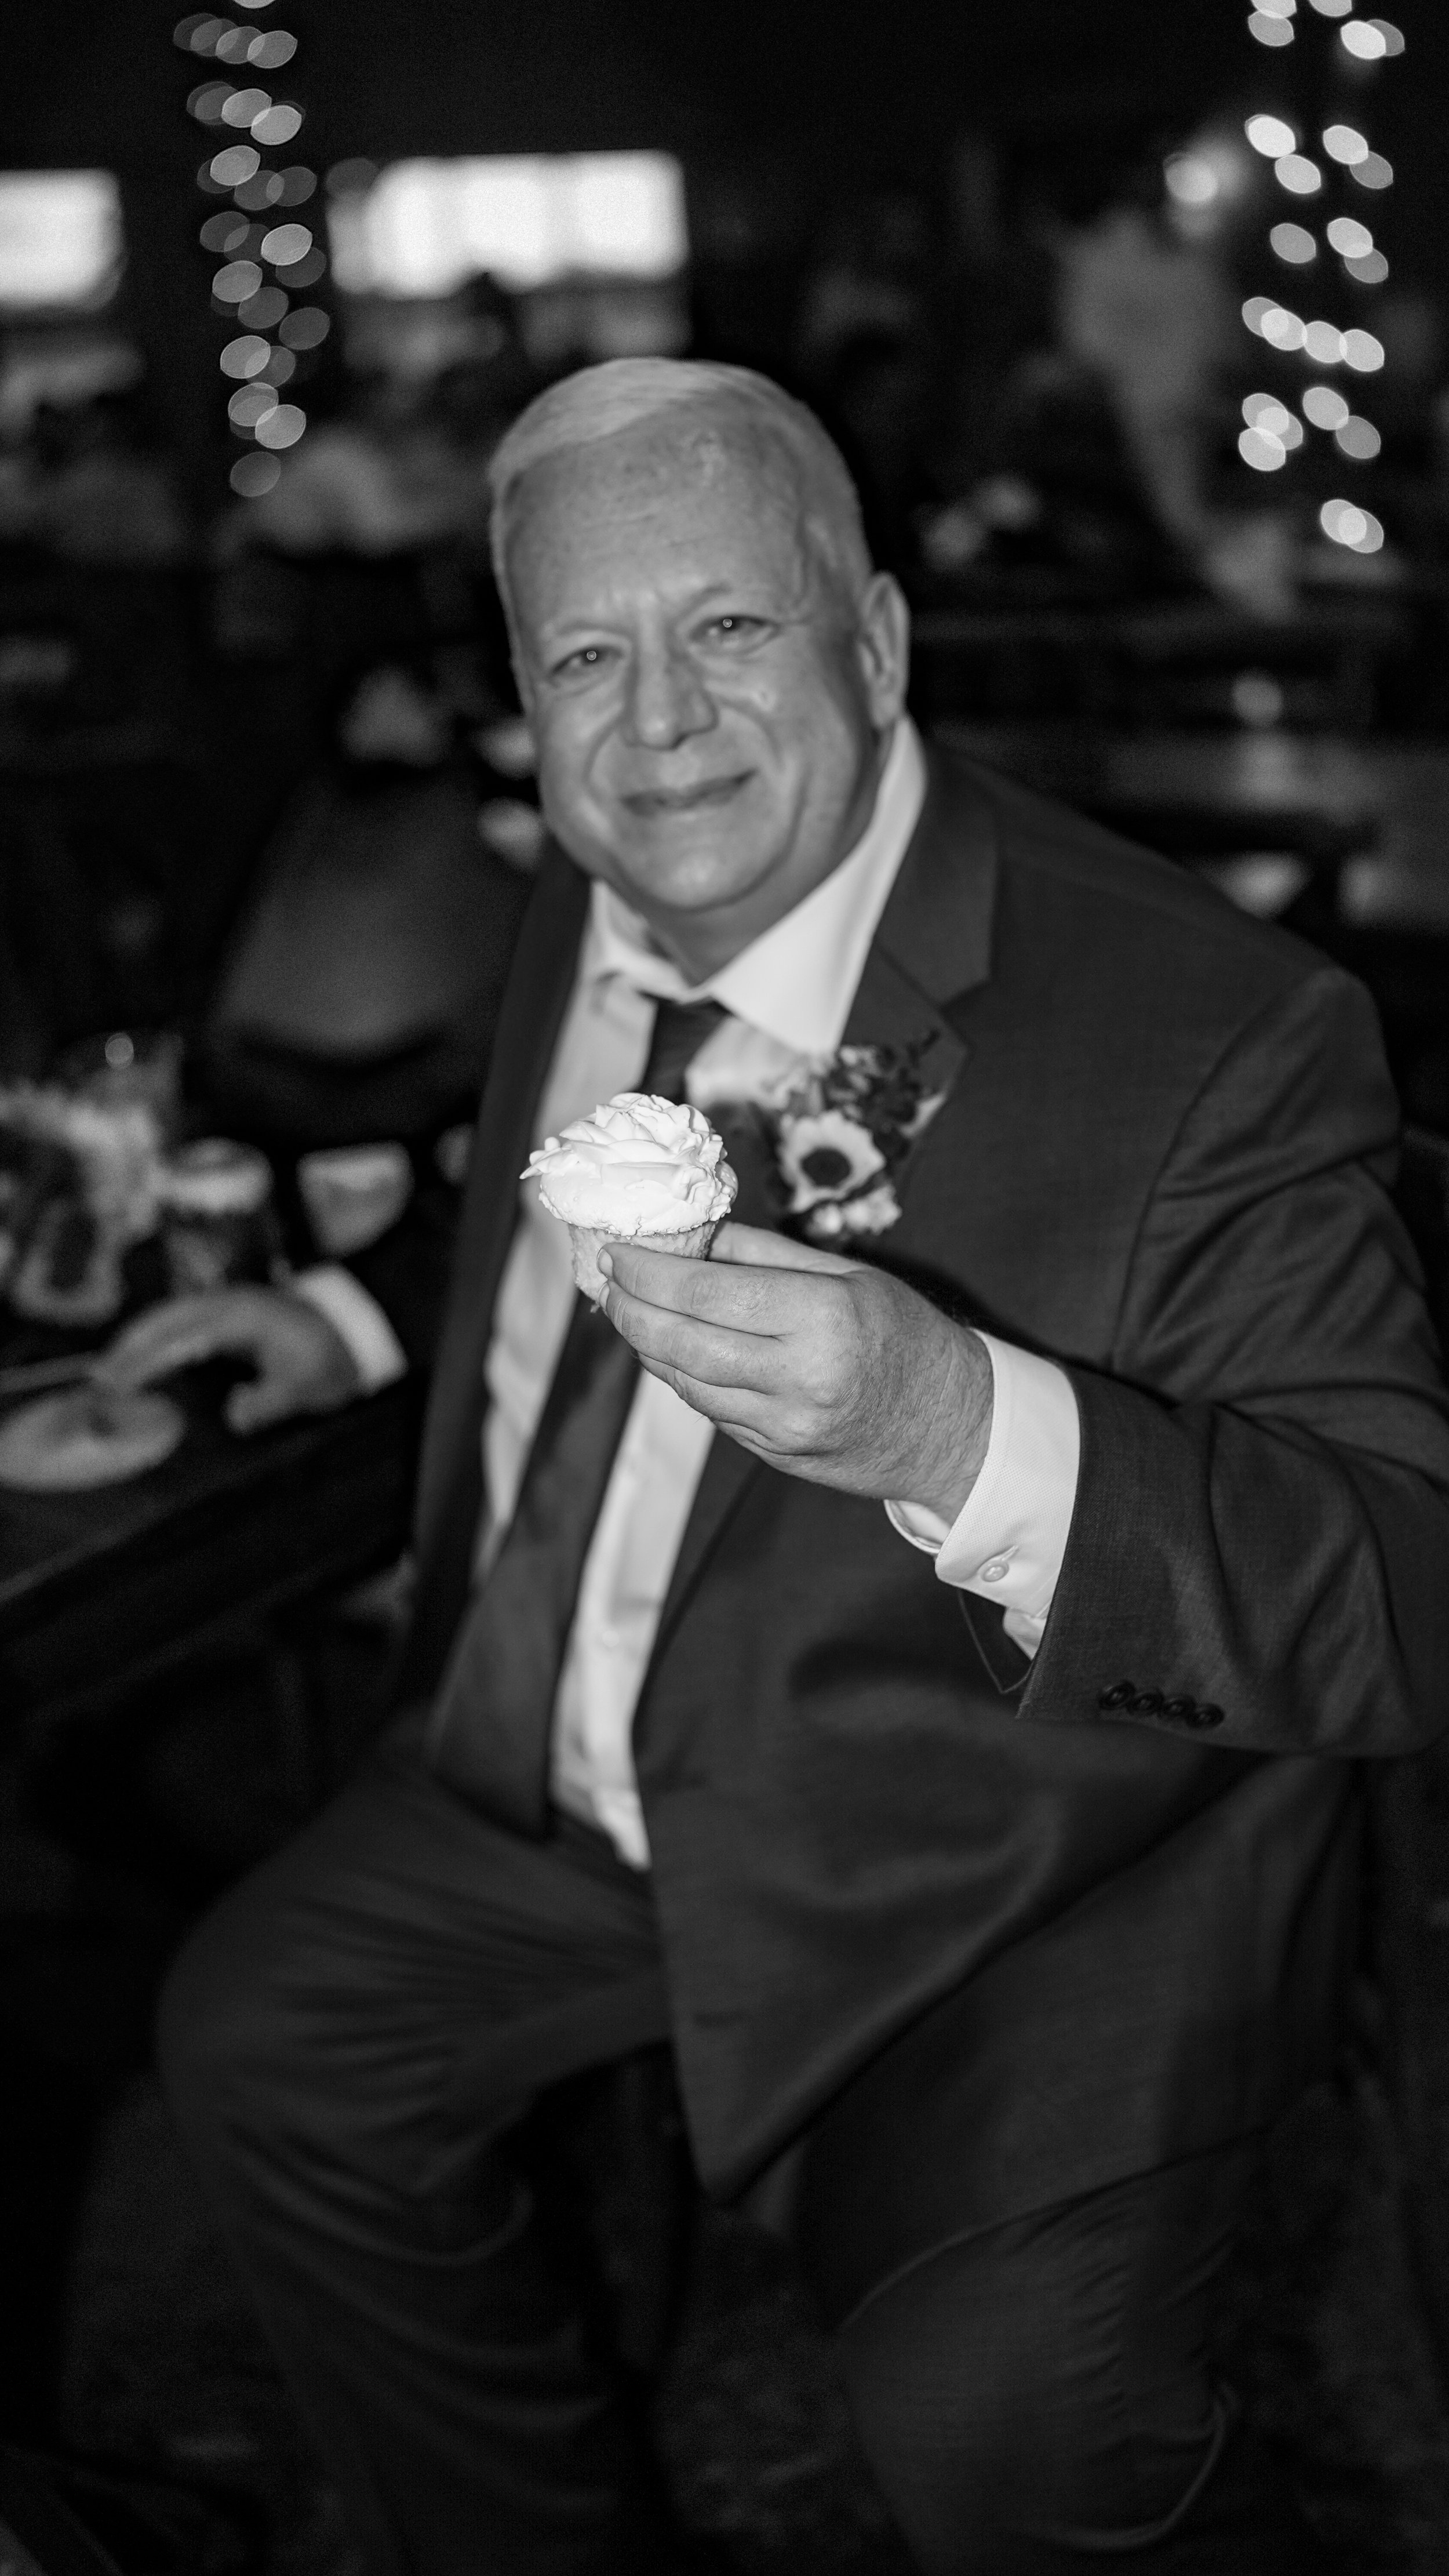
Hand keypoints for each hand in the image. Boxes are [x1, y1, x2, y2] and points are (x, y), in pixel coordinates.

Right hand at [95, 1285, 361, 1435]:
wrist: (355, 1329)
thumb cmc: (331, 1357)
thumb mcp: (306, 1385)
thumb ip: (270, 1402)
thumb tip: (234, 1415)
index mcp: (239, 1319)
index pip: (179, 1339)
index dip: (144, 1362)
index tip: (115, 1384)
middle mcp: (226, 1304)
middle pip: (164, 1319)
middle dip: (128, 1346)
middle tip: (98, 1379)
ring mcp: (226, 1303)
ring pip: (168, 1316)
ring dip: (138, 1338)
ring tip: (109, 1369)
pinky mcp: (227, 1312)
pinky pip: (181, 1319)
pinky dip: (156, 1335)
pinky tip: (144, 1356)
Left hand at [599, 1221, 991, 1516]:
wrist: (956, 1427)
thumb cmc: (906, 1336)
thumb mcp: (849, 1276)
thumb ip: (765, 1256)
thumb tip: (691, 1236)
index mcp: (823, 1318)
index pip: (707, 1293)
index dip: (649, 1274)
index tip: (617, 1254)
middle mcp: (801, 1377)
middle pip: (684, 1344)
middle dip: (632, 1312)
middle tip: (606, 1284)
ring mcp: (786, 1426)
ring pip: (688, 1384)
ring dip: (650, 1346)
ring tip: (631, 1312)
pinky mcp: (778, 1455)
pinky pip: (712, 1412)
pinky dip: (684, 1378)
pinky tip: (673, 1351)